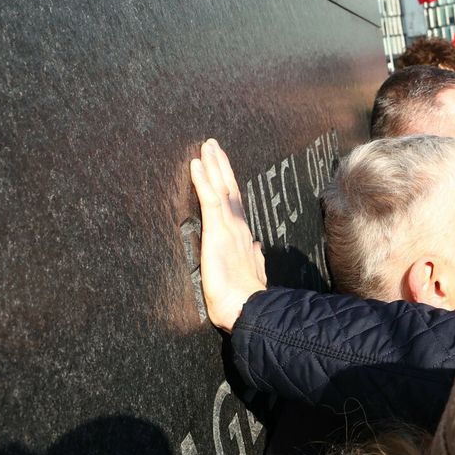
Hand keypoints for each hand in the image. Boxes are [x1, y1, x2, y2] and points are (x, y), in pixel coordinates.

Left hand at [190, 139, 266, 331]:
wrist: (249, 309)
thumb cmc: (246, 300)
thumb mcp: (253, 275)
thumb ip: (255, 260)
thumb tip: (257, 248)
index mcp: (243, 239)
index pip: (234, 205)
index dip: (228, 184)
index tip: (222, 167)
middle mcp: (238, 228)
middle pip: (229, 190)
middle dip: (222, 166)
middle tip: (213, 145)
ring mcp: (229, 228)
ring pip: (221, 189)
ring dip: (214, 165)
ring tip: (206, 146)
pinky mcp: (218, 231)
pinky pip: (210, 200)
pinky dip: (204, 181)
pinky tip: (197, 164)